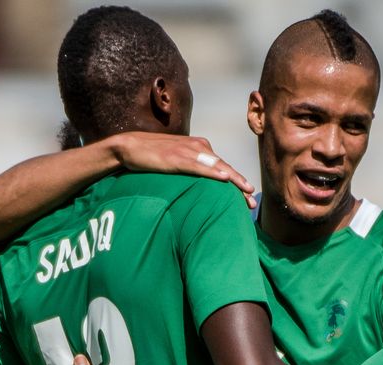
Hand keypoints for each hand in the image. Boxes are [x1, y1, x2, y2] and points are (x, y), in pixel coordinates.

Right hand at [114, 132, 256, 208]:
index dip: (236, 181)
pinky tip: (224, 179)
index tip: (248, 196)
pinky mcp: (176, 157)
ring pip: (217, 167)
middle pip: (224, 167)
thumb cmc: (152, 156)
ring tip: (246, 192)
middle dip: (240, 184)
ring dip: (233, 180)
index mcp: (199, 147)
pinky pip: (199, 166)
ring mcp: (188, 151)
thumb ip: (191, 168)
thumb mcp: (177, 160)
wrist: (130, 146)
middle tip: (252, 201)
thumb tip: (202, 184)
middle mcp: (198, 147)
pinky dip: (212, 172)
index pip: (222, 166)